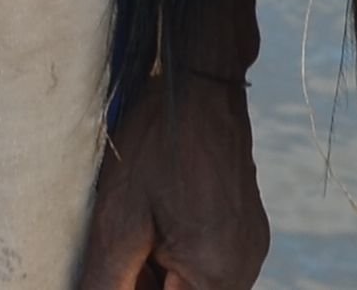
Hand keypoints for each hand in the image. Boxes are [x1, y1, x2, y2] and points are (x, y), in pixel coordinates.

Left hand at [78, 73, 265, 289]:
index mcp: (216, 275)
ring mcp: (248, 250)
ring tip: (137, 232)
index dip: (129, 289)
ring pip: (193, 285)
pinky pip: (208, 265)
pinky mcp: (245, 232)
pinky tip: (156, 223)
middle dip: (145, 283)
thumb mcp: (119, 224)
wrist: (197, 86)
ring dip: (158, 274)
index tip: (115, 262)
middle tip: (121, 248)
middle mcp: (243, 270)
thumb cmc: (157, 146)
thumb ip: (108, 284)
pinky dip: (177, 257)